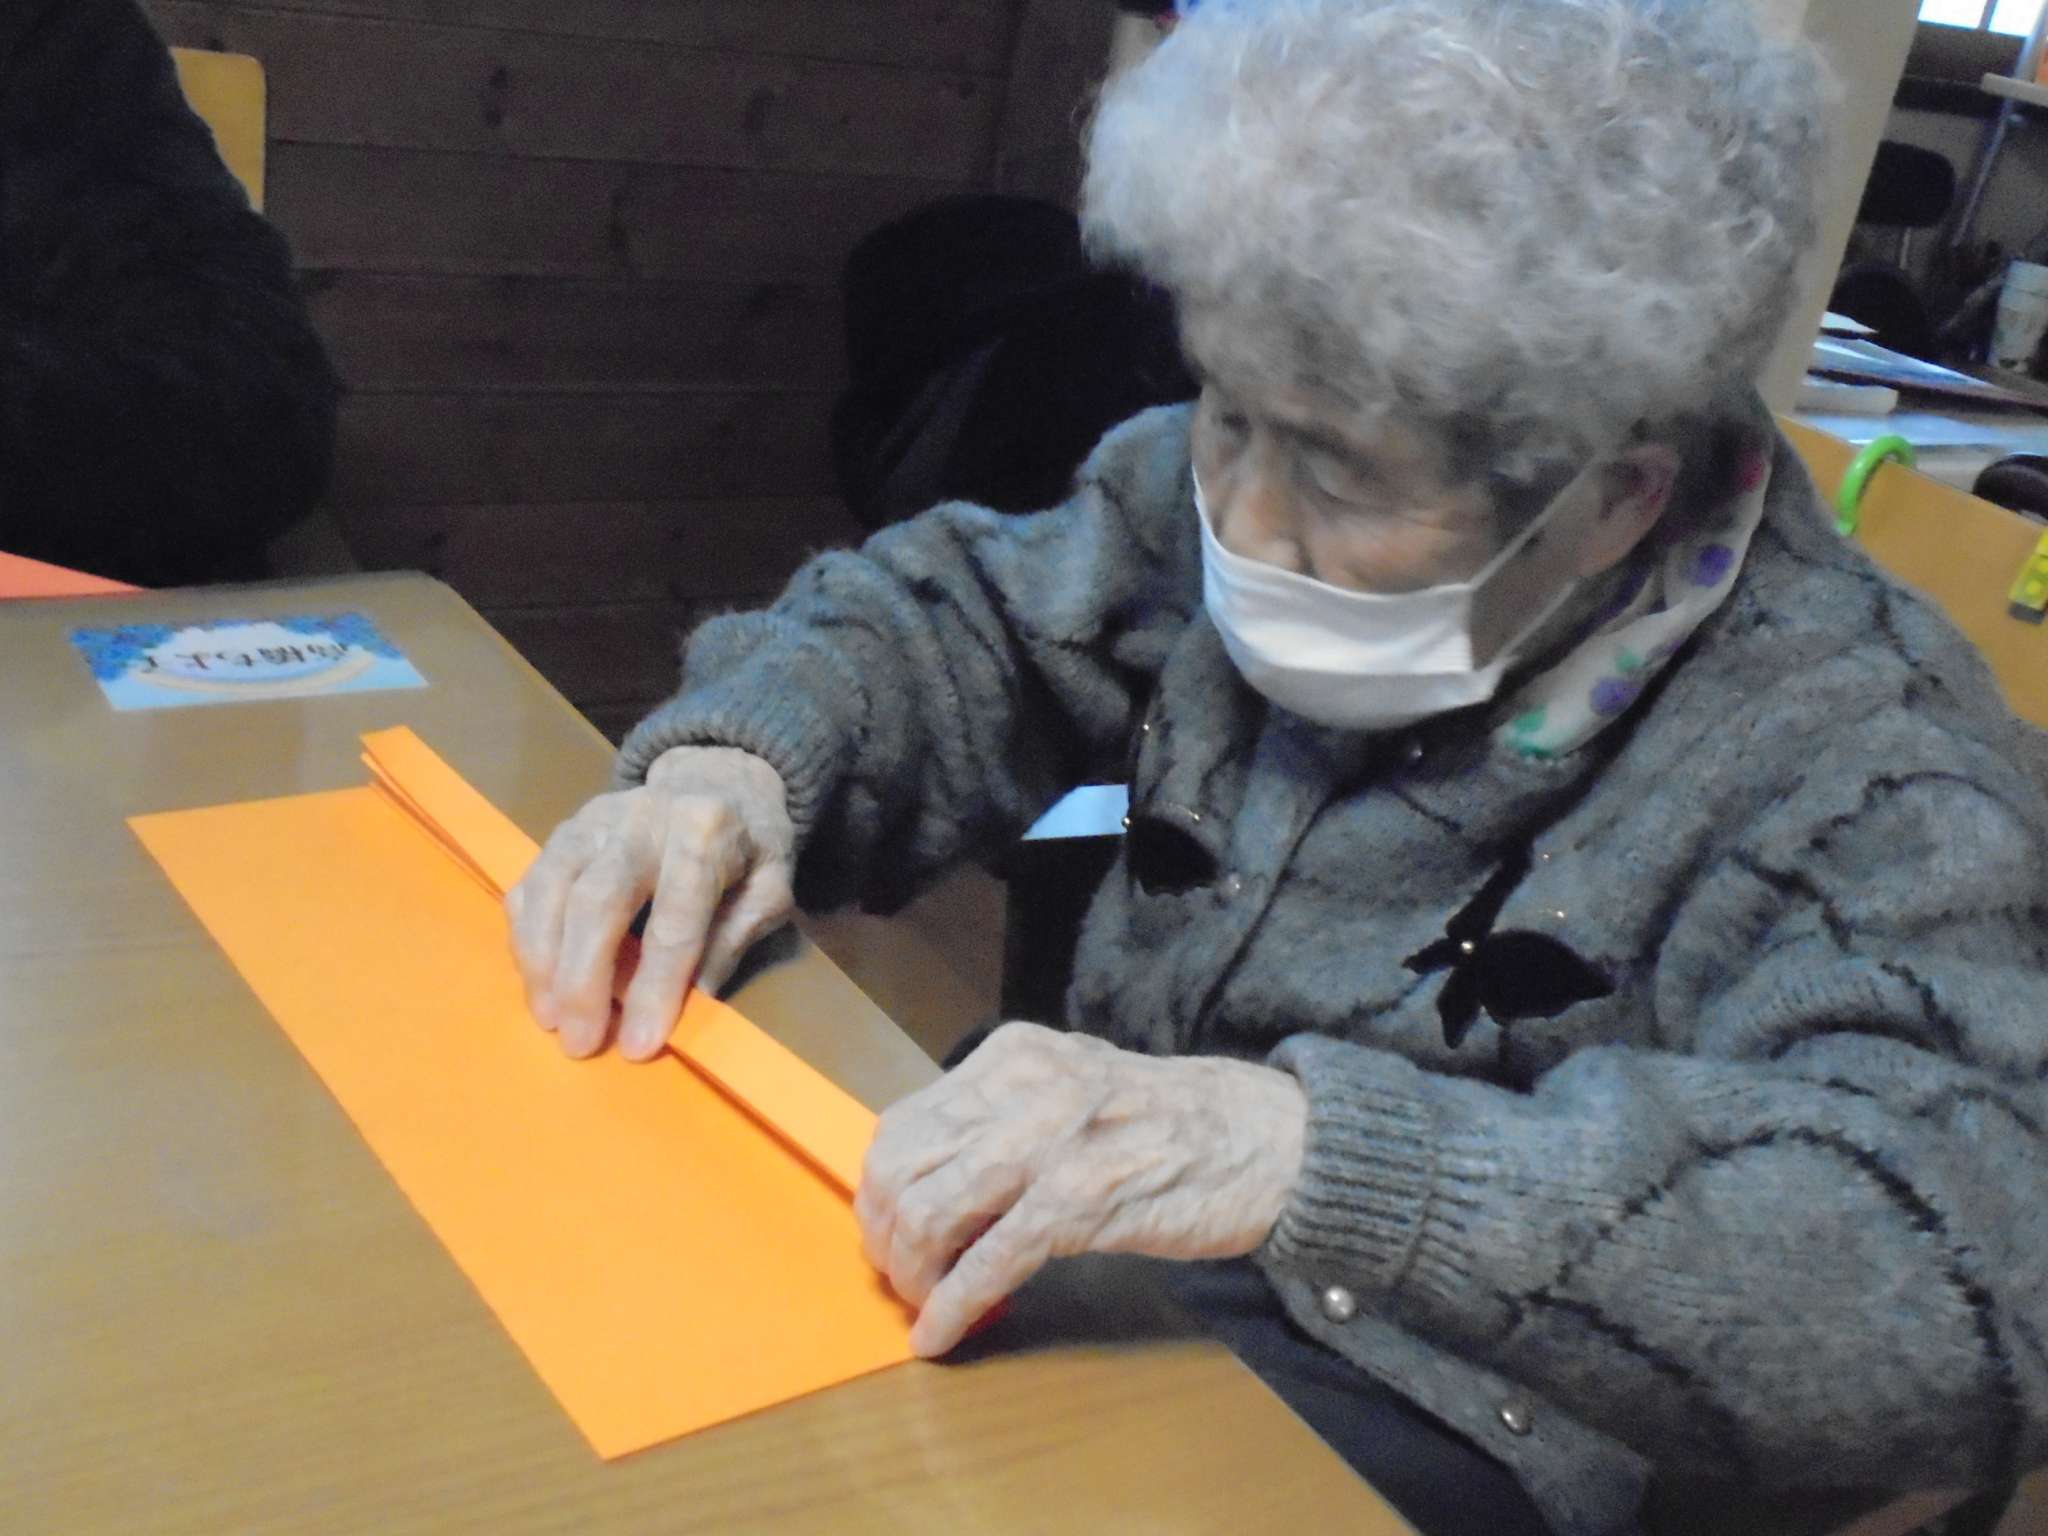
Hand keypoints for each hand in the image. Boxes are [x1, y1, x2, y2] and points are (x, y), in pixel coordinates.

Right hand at [505, 746, 794, 1060]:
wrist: (717, 778)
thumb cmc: (748, 847)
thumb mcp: (770, 889)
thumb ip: (735, 938)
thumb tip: (694, 1000)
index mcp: (705, 832)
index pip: (675, 920)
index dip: (656, 987)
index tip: (641, 1046)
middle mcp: (642, 819)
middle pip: (598, 900)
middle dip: (584, 979)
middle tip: (580, 1043)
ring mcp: (593, 821)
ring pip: (552, 890)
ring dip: (544, 962)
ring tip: (550, 1019)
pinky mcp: (562, 832)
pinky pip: (531, 885)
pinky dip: (527, 937)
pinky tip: (537, 980)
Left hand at [856, 1022, 1306, 1356]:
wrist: (1271, 1138)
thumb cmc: (1171, 1123)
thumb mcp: (1073, 1089)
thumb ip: (1004, 1117)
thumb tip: (929, 1176)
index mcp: (1014, 1057)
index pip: (904, 1124)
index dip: (879, 1192)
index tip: (888, 1235)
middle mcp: (1025, 1086)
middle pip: (901, 1168)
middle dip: (884, 1238)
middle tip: (901, 1279)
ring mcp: (1054, 1139)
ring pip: (930, 1211)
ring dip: (912, 1274)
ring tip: (924, 1304)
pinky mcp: (1085, 1198)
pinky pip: (990, 1260)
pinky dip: (953, 1305)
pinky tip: (941, 1333)